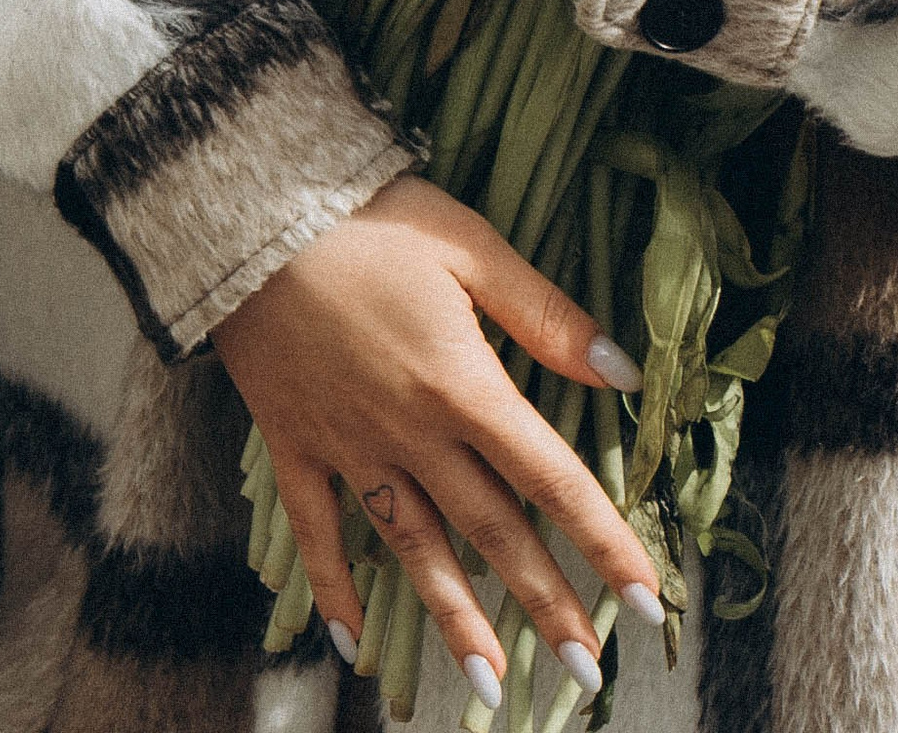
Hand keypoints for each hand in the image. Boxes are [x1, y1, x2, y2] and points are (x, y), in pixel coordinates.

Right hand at [212, 177, 660, 694]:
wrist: (250, 212)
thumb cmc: (368, 215)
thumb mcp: (470, 244)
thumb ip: (545, 314)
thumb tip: (623, 370)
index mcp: (462, 382)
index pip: (551, 476)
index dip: (604, 541)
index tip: (647, 600)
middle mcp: (409, 431)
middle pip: (491, 531)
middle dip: (546, 605)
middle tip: (589, 676)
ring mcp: (347, 447)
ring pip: (413, 550)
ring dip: (457, 622)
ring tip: (495, 690)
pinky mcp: (293, 444)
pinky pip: (316, 534)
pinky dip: (334, 592)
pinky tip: (352, 647)